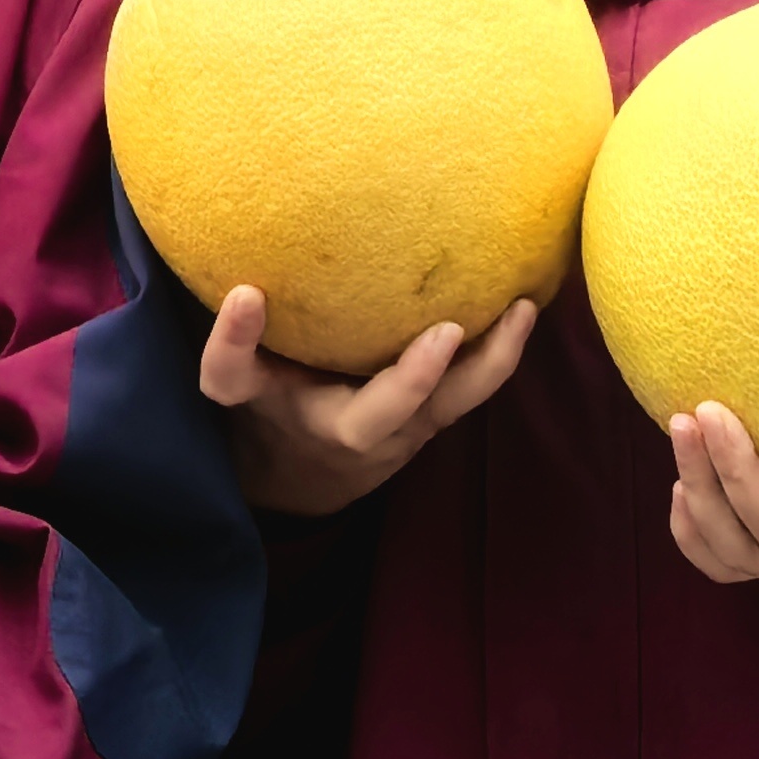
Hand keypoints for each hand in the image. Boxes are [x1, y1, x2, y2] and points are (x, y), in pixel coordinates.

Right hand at [198, 286, 538, 517]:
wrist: (313, 468)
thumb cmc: (276, 407)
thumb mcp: (240, 384)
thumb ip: (233, 348)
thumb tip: (242, 289)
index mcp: (296, 415)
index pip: (245, 383)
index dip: (242, 344)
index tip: (246, 296)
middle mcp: (356, 430)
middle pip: (383, 418)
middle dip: (412, 379)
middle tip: (444, 331)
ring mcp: (406, 427)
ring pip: (451, 405)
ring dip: (490, 360)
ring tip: (522, 307)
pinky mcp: (438, 413)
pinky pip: (474, 385)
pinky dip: (500, 351)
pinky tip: (525, 302)